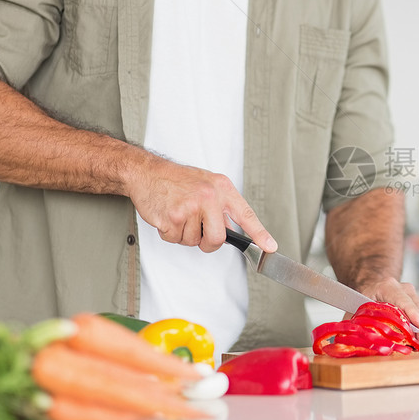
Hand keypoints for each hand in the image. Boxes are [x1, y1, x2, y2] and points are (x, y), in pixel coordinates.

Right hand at [127, 156, 276, 252]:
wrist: (148, 172)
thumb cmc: (178, 180)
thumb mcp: (209, 185)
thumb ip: (222, 206)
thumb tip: (232, 231)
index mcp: (223, 189)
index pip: (246, 216)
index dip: (260, 234)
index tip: (270, 247)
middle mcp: (210, 197)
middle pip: (218, 239)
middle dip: (208, 243)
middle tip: (198, 231)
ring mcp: (191, 207)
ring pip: (194, 242)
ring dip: (185, 235)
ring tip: (179, 214)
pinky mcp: (172, 217)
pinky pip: (175, 240)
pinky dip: (170, 234)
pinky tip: (168, 216)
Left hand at [360, 277, 418, 348]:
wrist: (374, 288)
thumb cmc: (366, 298)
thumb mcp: (360, 307)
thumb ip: (364, 319)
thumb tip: (368, 338)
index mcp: (388, 287)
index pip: (402, 299)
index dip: (412, 312)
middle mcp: (404, 289)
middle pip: (417, 307)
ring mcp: (414, 295)